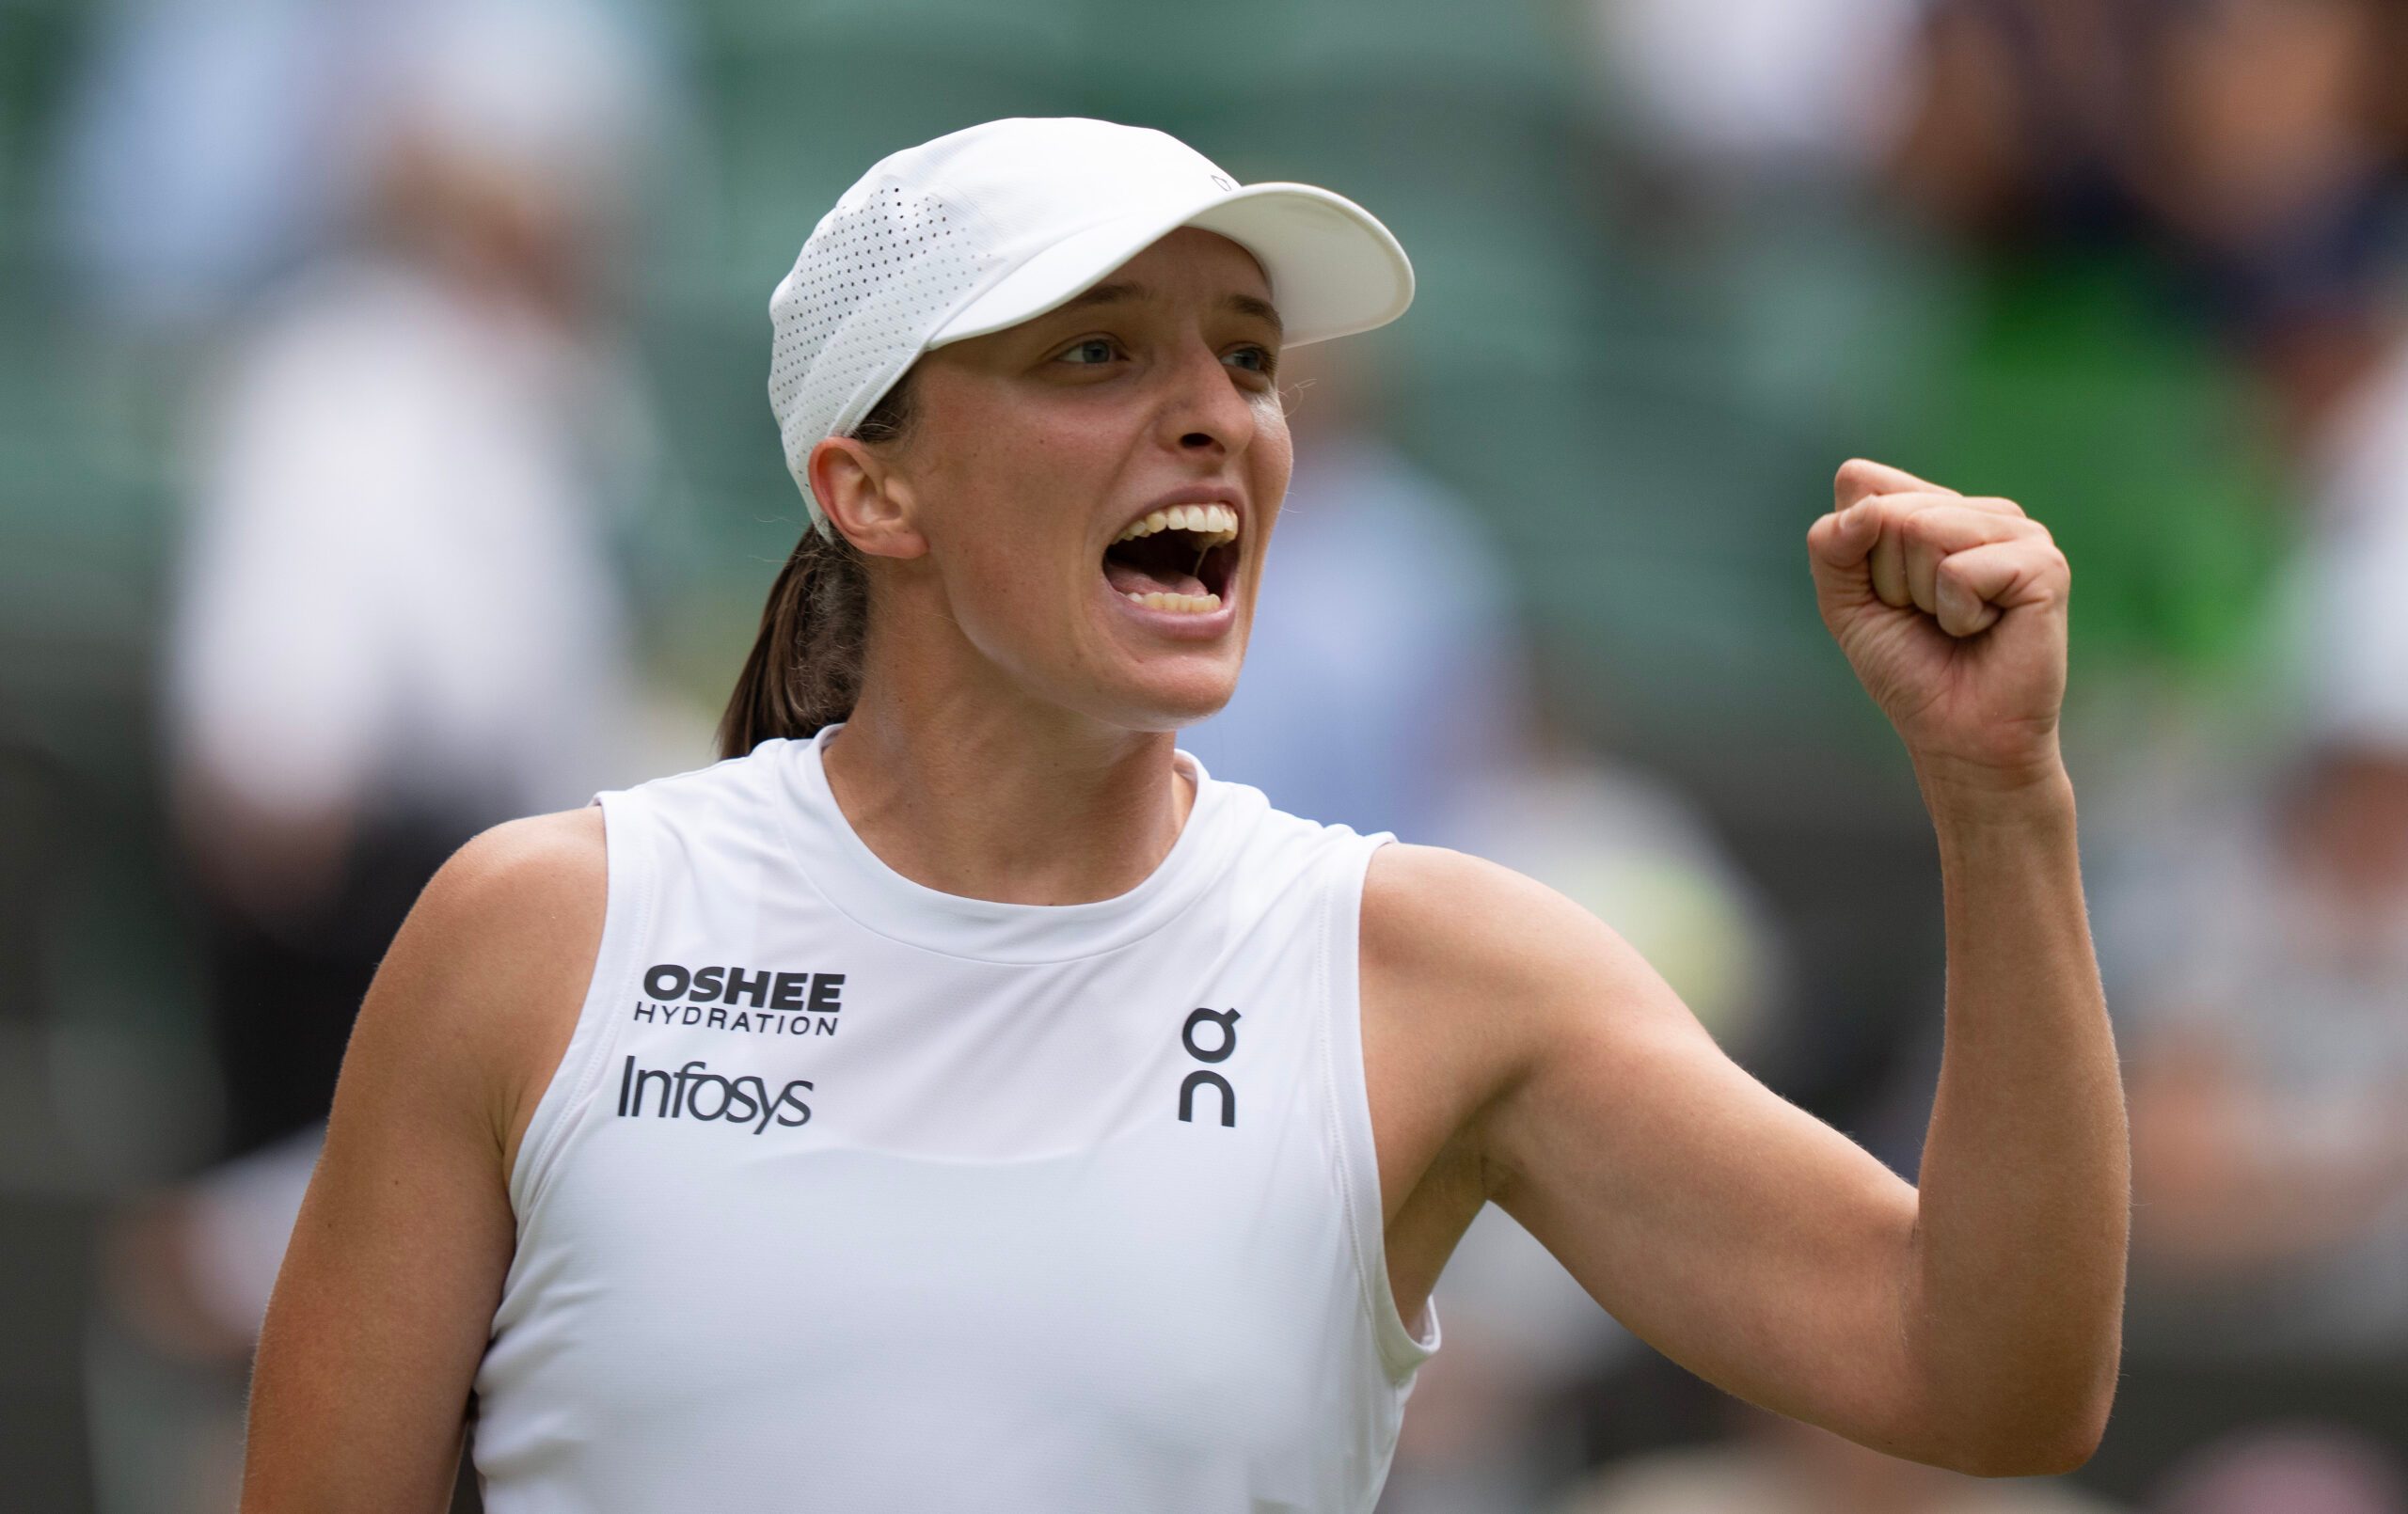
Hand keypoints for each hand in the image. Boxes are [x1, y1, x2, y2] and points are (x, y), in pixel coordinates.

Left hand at [1806, 459, 2070, 795]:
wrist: (1957, 734)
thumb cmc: (1909, 667)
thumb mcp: (1845, 603)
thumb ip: (1832, 546)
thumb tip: (1869, 509)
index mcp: (1936, 506)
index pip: (1861, 482)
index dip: (1853, 549)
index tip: (1886, 595)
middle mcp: (1981, 510)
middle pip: (1889, 510)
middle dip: (1888, 579)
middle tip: (1925, 619)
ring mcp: (2020, 531)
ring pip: (1924, 530)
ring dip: (1922, 596)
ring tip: (1957, 623)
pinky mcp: (2044, 564)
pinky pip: (1960, 570)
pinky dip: (1958, 614)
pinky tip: (1988, 630)